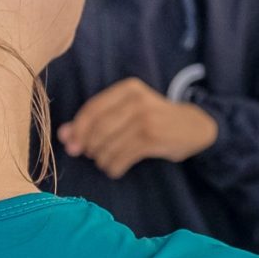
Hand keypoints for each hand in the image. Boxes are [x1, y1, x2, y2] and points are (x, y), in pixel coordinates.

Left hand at [58, 78, 219, 176]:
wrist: (194, 126)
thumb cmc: (155, 119)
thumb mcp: (128, 112)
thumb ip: (96, 120)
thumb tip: (63, 135)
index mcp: (128, 89)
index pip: (92, 109)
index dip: (78, 130)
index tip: (71, 145)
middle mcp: (137, 100)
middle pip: (98, 129)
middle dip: (89, 147)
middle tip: (91, 155)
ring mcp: (146, 119)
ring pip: (108, 145)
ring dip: (102, 160)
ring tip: (106, 162)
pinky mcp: (153, 138)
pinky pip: (122, 157)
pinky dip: (114, 167)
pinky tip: (115, 168)